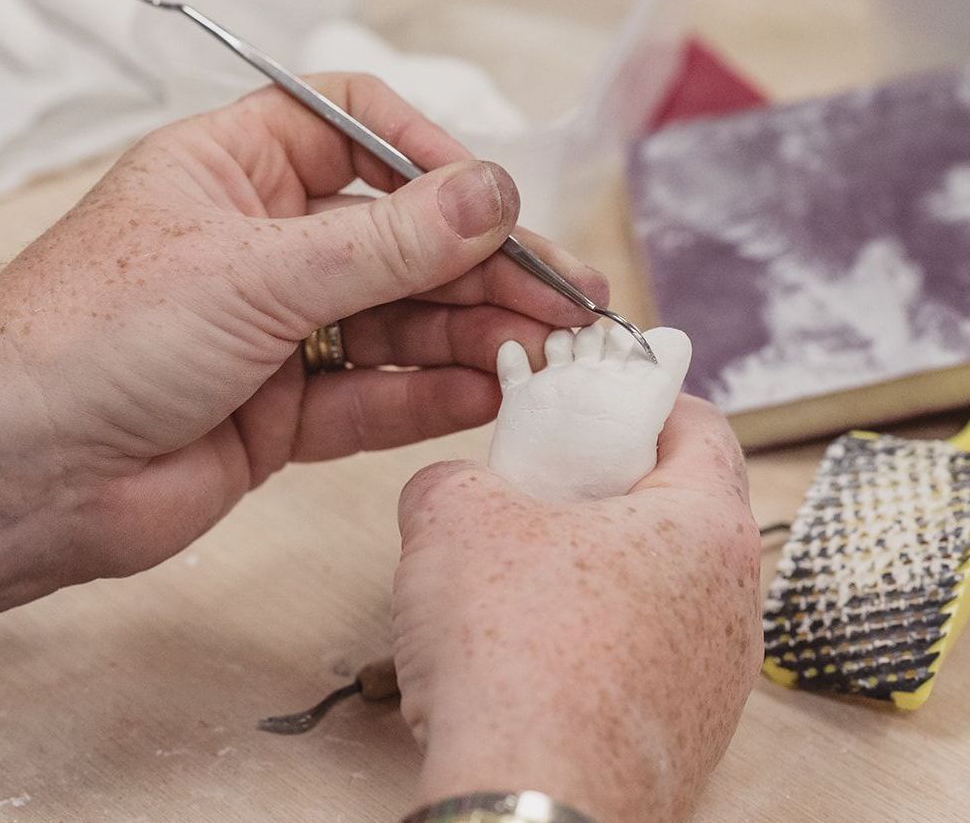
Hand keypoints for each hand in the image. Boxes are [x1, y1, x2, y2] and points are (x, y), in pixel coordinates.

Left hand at [0, 76, 605, 619]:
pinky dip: (429, 397)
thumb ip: (386, 244)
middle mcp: (264, 247)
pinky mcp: (284, 413)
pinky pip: (373, 397)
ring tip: (547, 350)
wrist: (23, 480)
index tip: (494, 199)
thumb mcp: (257, 271)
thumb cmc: (97, 338)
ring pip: (397, 324)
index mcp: (237, 172)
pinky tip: (487, 393)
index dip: (430, 155)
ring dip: (473, 335)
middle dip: (483, 267)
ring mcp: (277, 332)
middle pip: (399, 242)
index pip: (355, 130)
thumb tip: (494, 196)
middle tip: (566, 294)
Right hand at [393, 396, 760, 822]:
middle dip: (614, 489)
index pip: (703, 427)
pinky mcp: (686, 734)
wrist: (528, 800)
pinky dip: (599, 636)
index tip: (602, 402)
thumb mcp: (455, 519)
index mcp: (706, 527)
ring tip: (531, 574)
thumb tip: (450, 491)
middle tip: (550, 486)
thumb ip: (453, 479)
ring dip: (604, 568)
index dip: (646, 400)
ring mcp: (718, 678)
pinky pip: (648, 655)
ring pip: (665, 588)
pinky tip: (535, 651)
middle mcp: (735, 603)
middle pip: (684, 510)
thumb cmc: (517, 653)